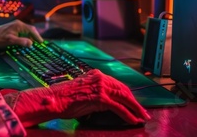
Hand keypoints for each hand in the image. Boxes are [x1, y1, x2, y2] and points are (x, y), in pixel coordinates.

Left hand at [0, 20, 42, 47]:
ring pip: (27, 32)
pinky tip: (25, 44)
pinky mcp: (13, 30)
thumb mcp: (10, 41)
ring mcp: (16, 27)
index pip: (32, 30)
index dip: (38, 36)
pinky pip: (22, 34)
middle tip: (39, 45)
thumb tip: (31, 43)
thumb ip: (21, 41)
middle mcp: (18, 24)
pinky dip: (26, 38)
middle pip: (30, 30)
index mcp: (19, 25)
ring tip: (33, 46)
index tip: (41, 43)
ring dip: (30, 38)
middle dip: (35, 37)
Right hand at [4, 69, 150, 126]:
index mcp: (95, 75)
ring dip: (135, 109)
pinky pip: (119, 108)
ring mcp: (100, 87)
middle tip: (143, 112)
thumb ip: (96, 93)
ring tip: (141, 117)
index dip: (127, 95)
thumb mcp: (83, 92)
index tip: (134, 103)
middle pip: (123, 90)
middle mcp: (100, 78)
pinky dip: (128, 115)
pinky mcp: (100, 98)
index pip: (117, 84)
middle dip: (135, 102)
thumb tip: (107, 103)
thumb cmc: (64, 98)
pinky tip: (133, 120)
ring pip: (124, 98)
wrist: (54, 100)